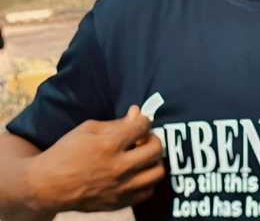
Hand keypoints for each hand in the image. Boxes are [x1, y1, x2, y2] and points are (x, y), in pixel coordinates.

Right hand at [30, 105, 164, 212]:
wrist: (46, 186)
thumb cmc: (65, 154)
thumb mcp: (86, 130)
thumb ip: (116, 123)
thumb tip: (138, 113)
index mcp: (108, 146)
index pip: (143, 126)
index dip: (143, 121)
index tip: (139, 122)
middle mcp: (117, 168)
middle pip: (156, 149)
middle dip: (153, 139)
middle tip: (143, 139)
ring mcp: (119, 188)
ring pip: (157, 173)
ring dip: (154, 161)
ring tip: (143, 158)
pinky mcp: (118, 203)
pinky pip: (148, 192)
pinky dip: (147, 181)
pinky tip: (138, 174)